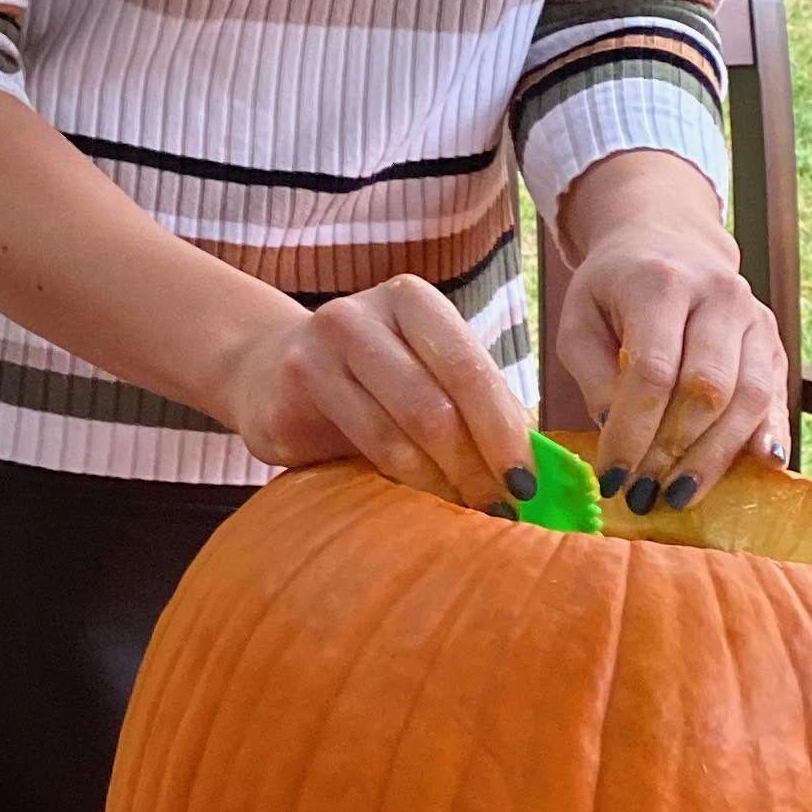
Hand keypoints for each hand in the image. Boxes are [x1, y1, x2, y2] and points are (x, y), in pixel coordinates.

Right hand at [215, 273, 539, 507]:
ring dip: (441, 483)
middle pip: (437, 403)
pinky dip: (400, 483)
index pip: (470, 367)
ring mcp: (317, 350)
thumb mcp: (423, 371)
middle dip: (477, 465)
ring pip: (399, 433)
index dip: (504, 430)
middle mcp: (360, 315)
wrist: (269, 370)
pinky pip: (359, 449)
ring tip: (464, 511)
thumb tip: (542, 466)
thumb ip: (473, 400)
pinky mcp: (291, 391)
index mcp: (410, 300)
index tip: (528, 483)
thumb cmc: (371, 379)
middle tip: (499, 509)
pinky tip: (418, 501)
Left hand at [549, 160, 789, 509]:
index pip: (653, 371)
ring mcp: (754, 317)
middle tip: (644, 493)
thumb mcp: (580, 321)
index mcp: (662, 283)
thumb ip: (593, 373)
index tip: (611, 477)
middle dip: (673, 451)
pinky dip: (767, 436)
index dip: (633, 431)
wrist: (665, 241)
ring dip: (714, 456)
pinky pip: (776, 396)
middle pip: (707, 389)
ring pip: (748, 398)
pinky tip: (759, 467)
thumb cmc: (612, 290)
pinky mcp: (773, 340)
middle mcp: (719, 295)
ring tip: (679, 494)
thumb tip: (615, 429)